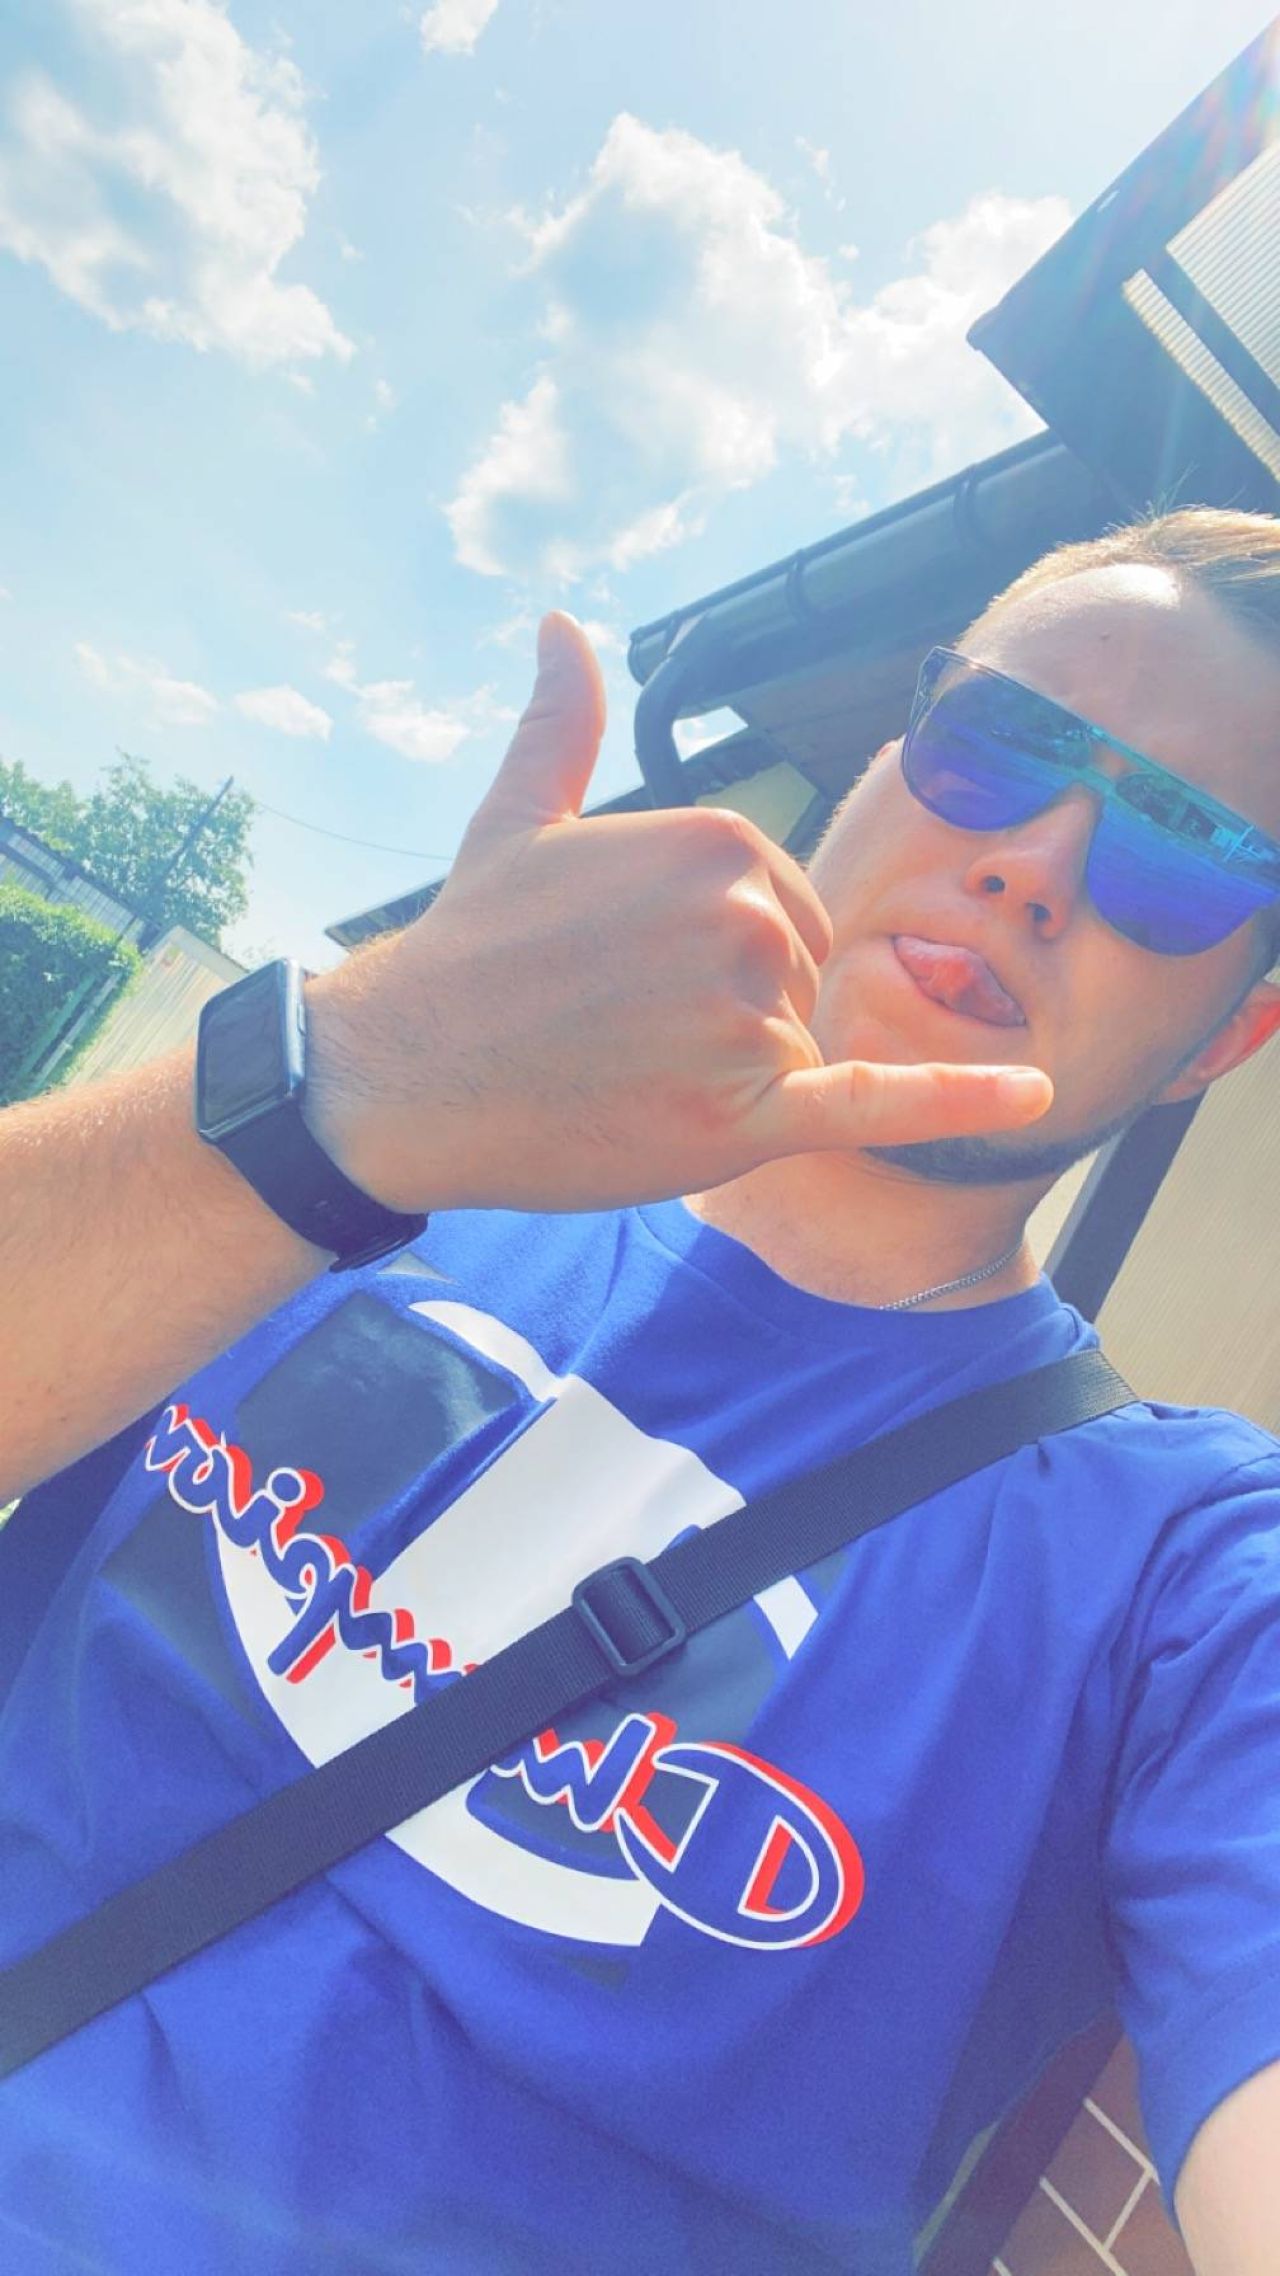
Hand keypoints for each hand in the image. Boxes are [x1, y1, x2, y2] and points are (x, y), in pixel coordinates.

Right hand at [303, 614, 1051, 1213]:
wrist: (400, 1073)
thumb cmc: (464, 950)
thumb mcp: (519, 817)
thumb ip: (564, 725)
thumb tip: (559, 623)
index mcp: (721, 839)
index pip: (785, 918)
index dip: (715, 966)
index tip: (630, 983)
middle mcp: (748, 916)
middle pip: (798, 987)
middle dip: (725, 1023)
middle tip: (614, 1035)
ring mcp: (748, 1015)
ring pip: (794, 1061)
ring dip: (726, 1084)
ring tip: (619, 1076)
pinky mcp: (745, 1113)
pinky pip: (875, 1104)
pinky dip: (956, 1102)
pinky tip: (1033, 1093)